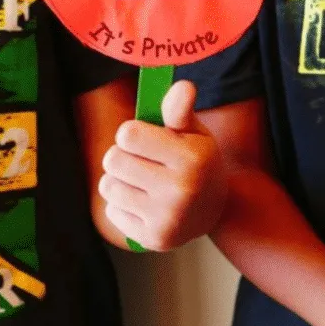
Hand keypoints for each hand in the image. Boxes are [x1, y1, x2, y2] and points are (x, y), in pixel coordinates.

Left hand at [100, 81, 226, 250]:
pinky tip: (145, 206)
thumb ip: (180, 110)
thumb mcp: (194, 133)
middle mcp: (181, 189)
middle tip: (143, 163)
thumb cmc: (197, 163)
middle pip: (113, 160)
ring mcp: (167, 218)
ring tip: (143, 185)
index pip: (127, 135)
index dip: (132, 134)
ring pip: (108, 186)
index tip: (146, 140)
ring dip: (120, 182)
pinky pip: (112, 212)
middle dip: (122, 157)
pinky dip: (123, 207)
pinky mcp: (153, 239)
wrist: (216, 211)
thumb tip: (183, 86)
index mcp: (192, 158)